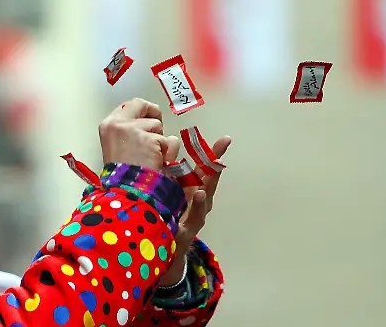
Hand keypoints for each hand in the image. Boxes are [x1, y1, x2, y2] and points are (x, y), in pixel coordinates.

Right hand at [98, 98, 180, 169]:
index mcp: (108, 125)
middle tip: (158, 129)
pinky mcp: (150, 139)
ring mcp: (134, 130)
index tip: (148, 118)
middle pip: (142, 105)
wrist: (125, 191)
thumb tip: (145, 127)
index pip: (129, 106)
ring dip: (160, 141)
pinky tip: (158, 163)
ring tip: (151, 158)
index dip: (141, 111)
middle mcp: (118, 123)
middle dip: (153, 114)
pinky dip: (168, 153)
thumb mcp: (115, 148)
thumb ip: (127, 133)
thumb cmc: (121, 175)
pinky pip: (169, 141)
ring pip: (157, 126)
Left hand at [159, 136, 230, 286]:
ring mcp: (194, 215)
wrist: (160, 247)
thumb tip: (169, 144)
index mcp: (190, 187)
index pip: (202, 167)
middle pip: (208, 179)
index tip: (225, 139)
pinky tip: (198, 195)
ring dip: (208, 185)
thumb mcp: (165, 190)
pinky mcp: (187, 230)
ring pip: (204, 198)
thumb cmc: (164, 213)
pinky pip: (194, 218)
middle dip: (215, 162)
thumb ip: (168, 170)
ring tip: (211, 171)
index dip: (212, 153)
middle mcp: (196, 200)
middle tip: (223, 145)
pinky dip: (198, 207)